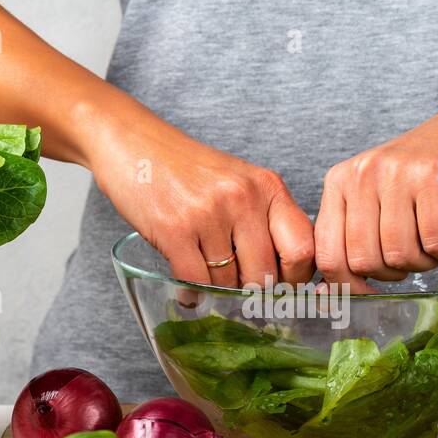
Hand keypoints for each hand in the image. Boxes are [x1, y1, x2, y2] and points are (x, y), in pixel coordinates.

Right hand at [82, 90, 313, 288]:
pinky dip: (192, 295)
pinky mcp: (175, 229)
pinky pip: (195, 283)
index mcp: (268, 187)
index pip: (303, 249)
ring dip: (217, 289)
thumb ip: (266, 221)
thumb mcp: (240, 183)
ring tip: (205, 273)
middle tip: (238, 290)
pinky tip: (189, 290)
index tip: (282, 287)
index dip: (295, 279)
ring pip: (227, 282)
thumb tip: (286, 280)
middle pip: (264, 274)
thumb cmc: (188, 170)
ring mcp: (209, 213)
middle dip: (251, 291)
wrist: (134, 142)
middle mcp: (243, 197)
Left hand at [316, 83, 437, 286]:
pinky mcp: (432, 177)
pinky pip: (435, 241)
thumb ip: (357, 232)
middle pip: (365, 260)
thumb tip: (337, 293)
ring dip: (426, 263)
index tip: (371, 292)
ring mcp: (396, 174)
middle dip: (394, 274)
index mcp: (339, 182)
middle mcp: (361, 175)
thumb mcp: (380, 194)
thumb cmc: (428, 171)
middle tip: (417, 258)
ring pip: (399, 253)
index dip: (349, 285)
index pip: (327, 254)